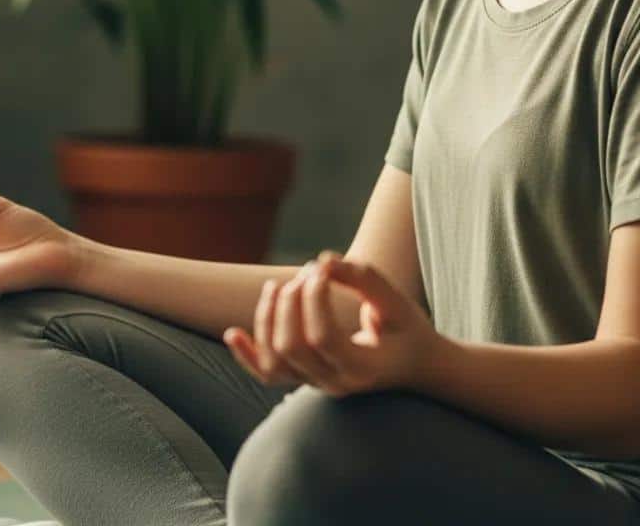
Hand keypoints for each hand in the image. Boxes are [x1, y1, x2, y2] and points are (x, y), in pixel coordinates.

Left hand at [224, 252, 440, 395]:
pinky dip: (246, 355)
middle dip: (290, 303)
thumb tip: (322, 260)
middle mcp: (336, 383)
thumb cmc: (404, 327)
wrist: (412, 362)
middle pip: (291, 348)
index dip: (314, 299)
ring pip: (273, 362)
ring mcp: (316, 383)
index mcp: (362, 368)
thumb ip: (363, 279)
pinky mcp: (303, 377)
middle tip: (306, 273)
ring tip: (277, 286)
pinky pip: (267, 374)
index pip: (322, 338)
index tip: (321, 270)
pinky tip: (232, 333)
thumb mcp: (393, 300)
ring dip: (266, 319)